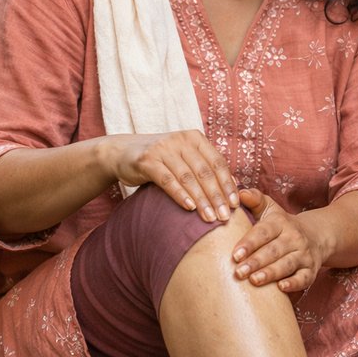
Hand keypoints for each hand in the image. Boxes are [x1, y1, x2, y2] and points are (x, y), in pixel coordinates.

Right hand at [104, 130, 237, 222]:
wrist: (121, 152)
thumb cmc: (160, 160)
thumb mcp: (184, 158)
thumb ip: (205, 168)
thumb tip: (233, 186)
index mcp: (195, 138)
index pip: (218, 162)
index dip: (228, 184)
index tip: (236, 204)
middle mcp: (181, 140)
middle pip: (205, 171)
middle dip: (217, 196)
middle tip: (226, 216)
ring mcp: (164, 149)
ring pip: (188, 177)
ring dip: (201, 200)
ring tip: (210, 218)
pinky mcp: (147, 161)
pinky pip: (168, 180)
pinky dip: (180, 195)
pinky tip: (189, 208)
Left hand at [231, 189, 326, 291]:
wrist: (316, 236)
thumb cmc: (282, 225)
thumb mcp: (270, 209)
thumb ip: (254, 200)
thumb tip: (238, 191)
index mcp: (281, 222)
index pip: (264, 232)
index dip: (250, 243)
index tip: (235, 254)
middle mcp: (294, 237)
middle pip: (275, 250)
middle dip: (257, 261)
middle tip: (239, 272)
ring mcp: (304, 254)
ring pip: (287, 264)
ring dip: (271, 273)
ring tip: (254, 280)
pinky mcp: (311, 270)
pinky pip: (304, 278)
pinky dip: (294, 284)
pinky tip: (281, 288)